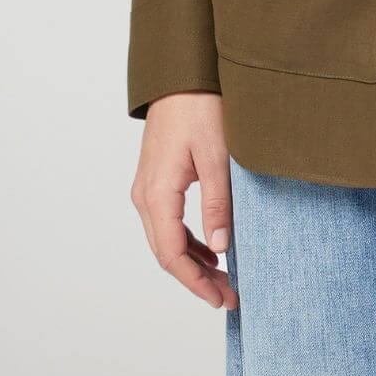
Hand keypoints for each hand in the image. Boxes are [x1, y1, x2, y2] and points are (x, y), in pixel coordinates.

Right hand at [131, 92, 237, 308]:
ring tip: (225, 279)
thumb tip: (222, 250)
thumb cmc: (200, 108)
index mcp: (157, 195)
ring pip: (166, 240)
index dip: (196, 283)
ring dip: (194, 263)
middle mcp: (145, 196)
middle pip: (167, 253)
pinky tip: (212, 251)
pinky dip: (189, 242)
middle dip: (197, 279)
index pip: (172, 255)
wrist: (181, 76)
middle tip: (230, 296)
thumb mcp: (218, 157)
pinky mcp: (156, 180)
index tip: (222, 299)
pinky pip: (168, 223)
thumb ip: (218, 204)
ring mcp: (147, 188)